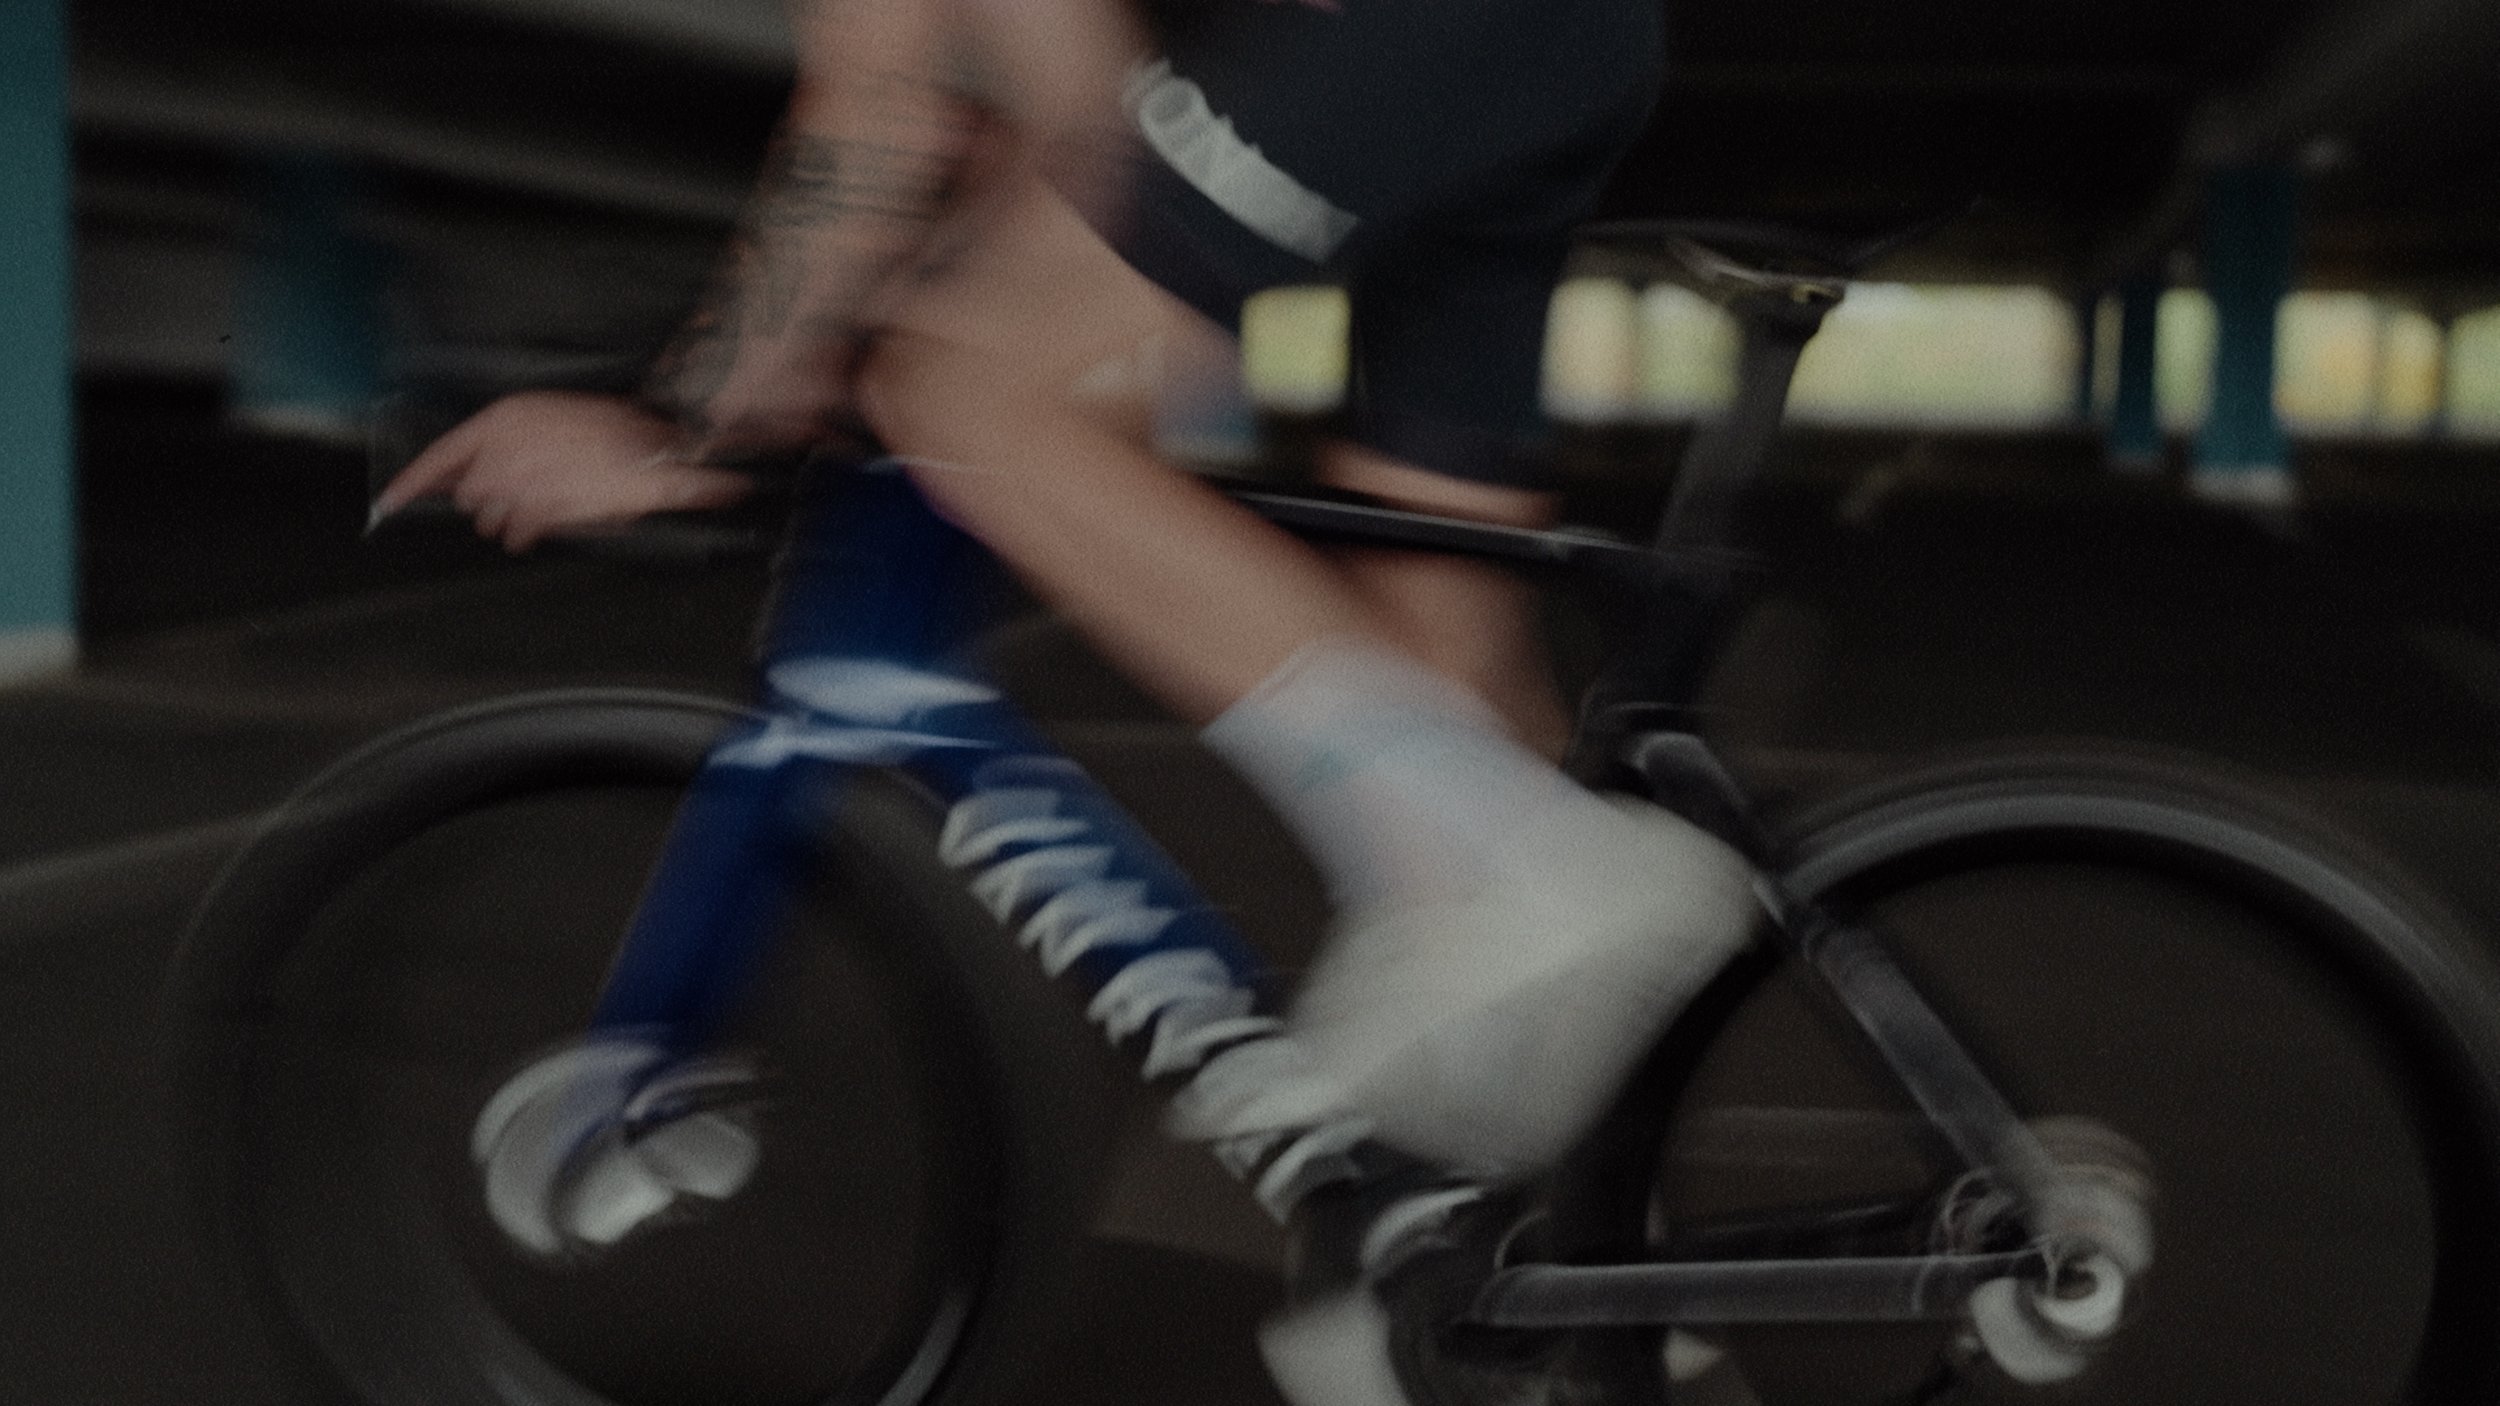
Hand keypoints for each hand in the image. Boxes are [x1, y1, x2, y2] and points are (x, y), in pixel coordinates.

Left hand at [374, 392, 754, 552]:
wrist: (656, 447)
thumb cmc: (618, 431)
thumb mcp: (558, 418)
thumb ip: (517, 442)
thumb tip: (486, 467)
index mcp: (504, 419)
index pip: (442, 455)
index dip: (413, 484)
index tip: (391, 503)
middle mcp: (503, 450)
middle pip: (468, 494)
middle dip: (486, 500)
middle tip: (513, 498)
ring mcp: (520, 482)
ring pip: (489, 519)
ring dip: (506, 521)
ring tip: (532, 514)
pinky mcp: (541, 511)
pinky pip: (516, 535)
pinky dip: (525, 537)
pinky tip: (537, 531)